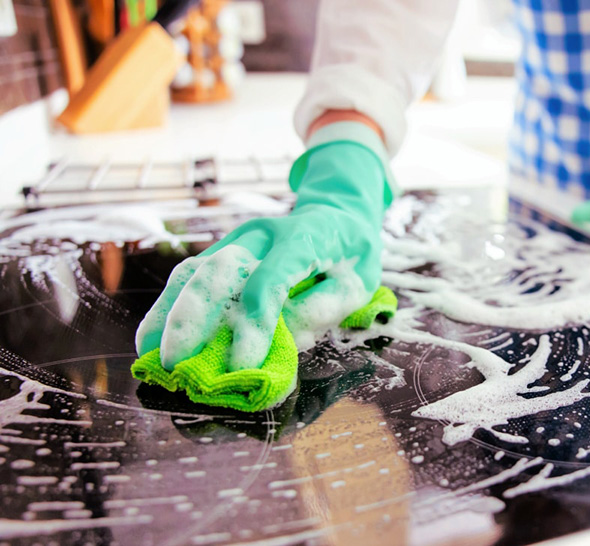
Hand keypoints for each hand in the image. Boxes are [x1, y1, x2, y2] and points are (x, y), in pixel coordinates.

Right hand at [135, 123, 391, 370]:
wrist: (338, 213)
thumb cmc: (351, 256)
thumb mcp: (358, 284)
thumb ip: (323, 309)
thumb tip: (282, 339)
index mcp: (305, 238)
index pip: (273, 278)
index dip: (254, 322)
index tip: (239, 364)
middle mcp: (264, 233)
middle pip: (220, 269)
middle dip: (194, 318)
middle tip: (176, 364)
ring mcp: (238, 238)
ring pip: (195, 269)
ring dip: (169, 313)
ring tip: (150, 354)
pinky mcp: (222, 249)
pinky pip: (190, 275)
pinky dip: (169, 307)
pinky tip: (152, 337)